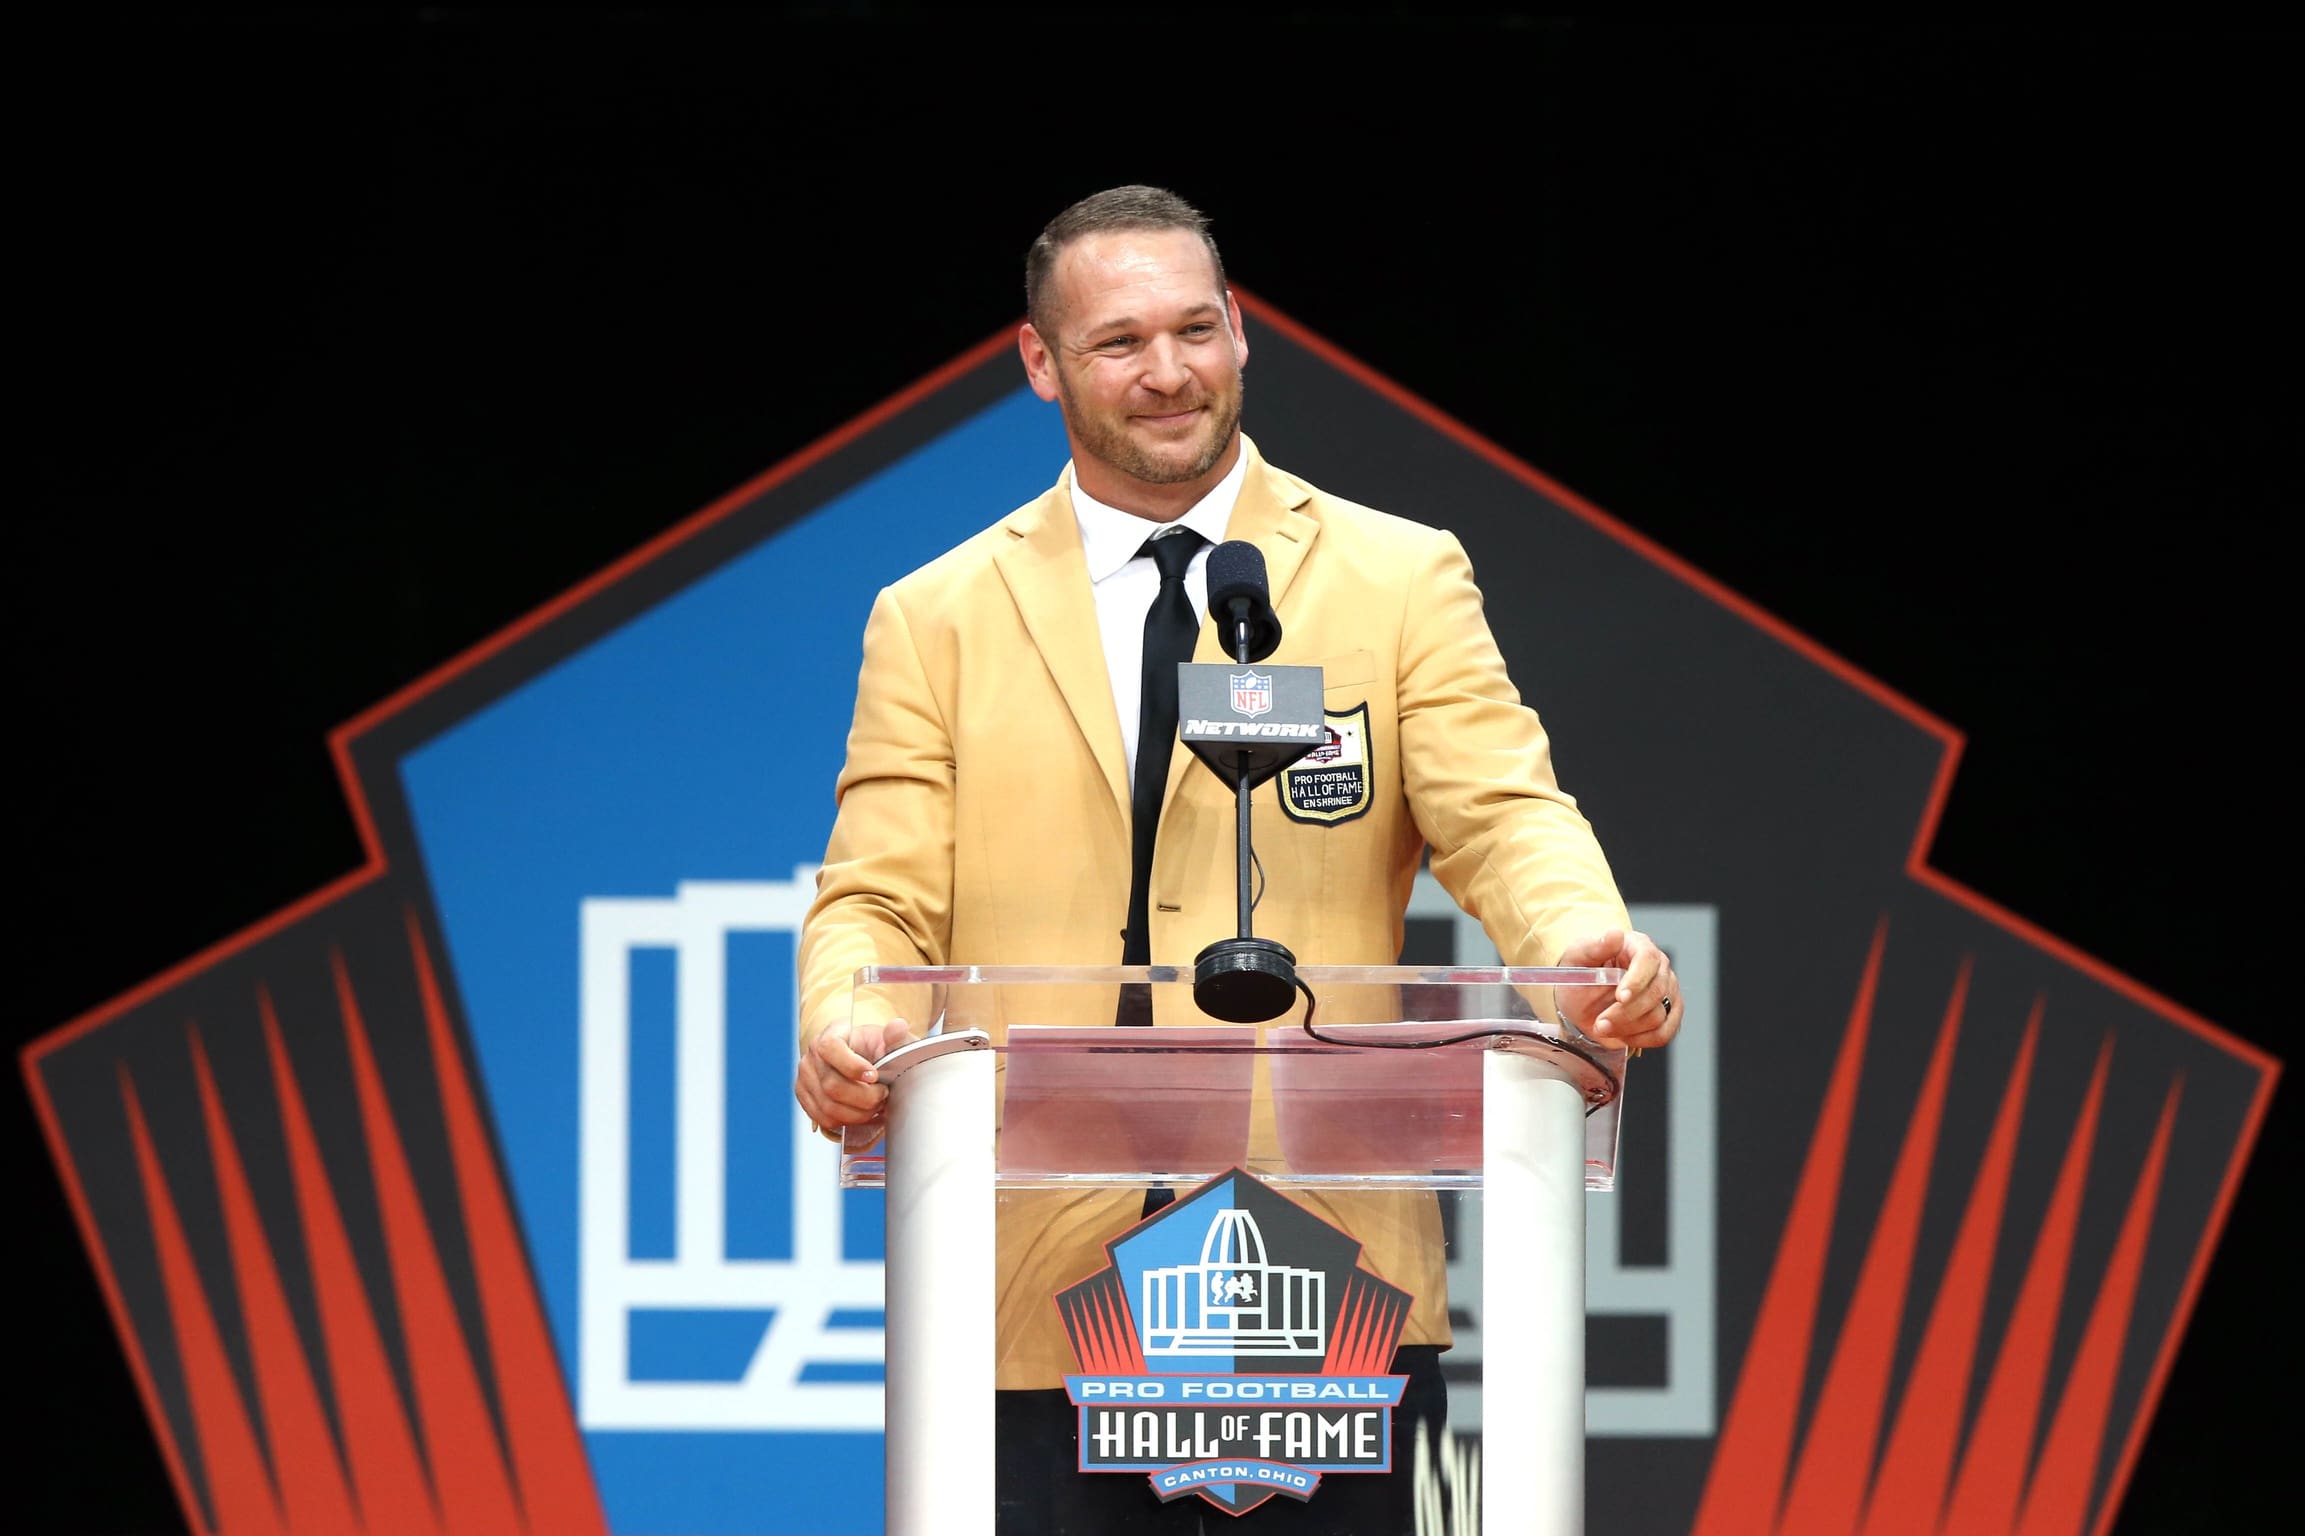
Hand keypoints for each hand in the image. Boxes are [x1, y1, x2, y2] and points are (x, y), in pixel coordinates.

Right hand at [794, 1018, 912, 1139]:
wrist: (861, 1059)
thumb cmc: (874, 1049)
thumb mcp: (888, 1040)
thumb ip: (896, 1036)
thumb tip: (898, 1027)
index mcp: (831, 1034)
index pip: (830, 1048)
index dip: (852, 1066)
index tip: (874, 1076)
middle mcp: (812, 1056)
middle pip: (832, 1086)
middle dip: (864, 1097)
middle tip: (883, 1095)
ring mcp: (805, 1078)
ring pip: (829, 1107)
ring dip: (858, 1113)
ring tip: (875, 1105)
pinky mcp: (805, 1098)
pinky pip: (824, 1119)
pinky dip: (848, 1121)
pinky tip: (863, 1113)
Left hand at [1557, 928, 1680, 1049]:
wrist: (1581, 998)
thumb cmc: (1582, 973)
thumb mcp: (1577, 958)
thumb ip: (1595, 946)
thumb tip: (1614, 934)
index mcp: (1638, 946)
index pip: (1648, 959)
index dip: (1637, 980)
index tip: (1620, 997)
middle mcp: (1659, 967)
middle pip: (1655, 992)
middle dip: (1625, 1012)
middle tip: (1600, 1022)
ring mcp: (1668, 991)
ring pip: (1658, 1016)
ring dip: (1627, 1028)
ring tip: (1603, 1027)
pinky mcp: (1669, 1015)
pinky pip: (1664, 1033)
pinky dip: (1641, 1039)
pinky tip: (1622, 1035)